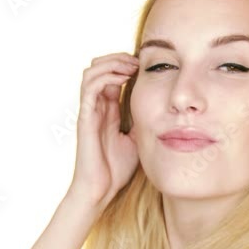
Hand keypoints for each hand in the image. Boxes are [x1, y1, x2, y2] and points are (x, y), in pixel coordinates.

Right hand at [67, 52, 140, 210]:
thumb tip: (163, 108)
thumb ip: (143, 120)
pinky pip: (90, 87)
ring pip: (91, 71)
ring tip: (130, 67)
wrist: (101, 189)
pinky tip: (122, 79)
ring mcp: (89, 110)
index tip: (145, 67)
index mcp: (108, 109)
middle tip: (137, 62)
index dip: (125, 65)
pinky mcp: (85, 117)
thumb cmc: (117, 168)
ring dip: (111, 63)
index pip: (112, 75)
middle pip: (99, 67)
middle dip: (118, 58)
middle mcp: (96, 106)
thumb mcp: (138, 138)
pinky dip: (106, 76)